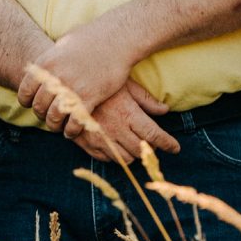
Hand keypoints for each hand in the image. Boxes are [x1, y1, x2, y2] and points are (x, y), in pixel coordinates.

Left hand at [22, 19, 141, 131]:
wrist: (117, 38)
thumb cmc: (91, 36)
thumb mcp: (63, 44)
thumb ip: (51, 58)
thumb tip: (42, 68)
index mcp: (46, 63)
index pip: (25, 90)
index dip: (27, 101)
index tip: (31, 105)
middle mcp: (55, 77)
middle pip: (39, 106)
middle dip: (41, 115)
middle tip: (47, 117)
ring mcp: (72, 88)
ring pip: (54, 117)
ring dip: (54, 125)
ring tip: (58, 126)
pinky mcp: (90, 97)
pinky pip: (74, 122)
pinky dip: (71, 130)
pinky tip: (72, 131)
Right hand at [60, 84, 177, 163]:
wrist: (65, 84)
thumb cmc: (99, 81)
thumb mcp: (126, 85)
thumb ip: (145, 100)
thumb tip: (164, 110)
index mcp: (128, 114)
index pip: (154, 135)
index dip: (168, 144)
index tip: (175, 148)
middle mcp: (115, 129)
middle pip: (141, 150)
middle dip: (149, 149)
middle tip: (152, 143)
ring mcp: (100, 138)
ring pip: (124, 158)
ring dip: (132, 154)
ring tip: (133, 144)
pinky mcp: (85, 143)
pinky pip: (105, 158)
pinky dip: (113, 156)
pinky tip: (115, 145)